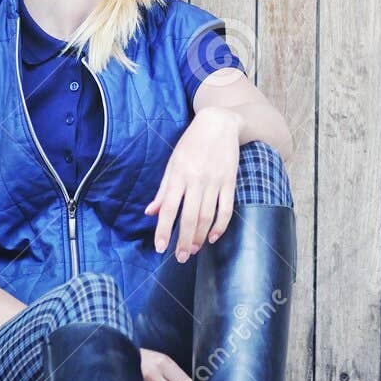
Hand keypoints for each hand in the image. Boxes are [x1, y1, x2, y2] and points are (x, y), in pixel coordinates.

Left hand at [144, 106, 241, 260]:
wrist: (220, 123)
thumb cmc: (192, 143)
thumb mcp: (173, 162)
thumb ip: (163, 189)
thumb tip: (150, 212)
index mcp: (179, 175)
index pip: (169, 208)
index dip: (164, 230)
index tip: (160, 248)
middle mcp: (196, 180)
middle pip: (189, 217)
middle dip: (183, 240)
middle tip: (180, 258)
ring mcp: (215, 181)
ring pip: (207, 216)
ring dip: (199, 236)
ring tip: (193, 250)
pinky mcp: (229, 182)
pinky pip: (226, 208)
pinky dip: (220, 225)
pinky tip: (213, 237)